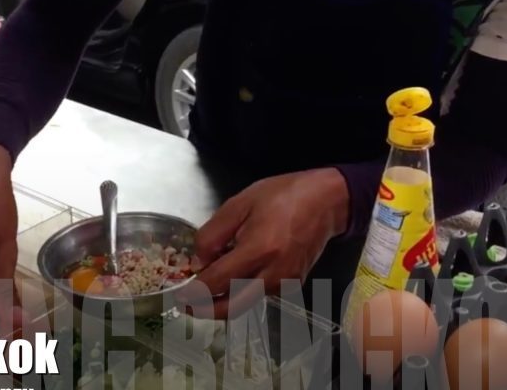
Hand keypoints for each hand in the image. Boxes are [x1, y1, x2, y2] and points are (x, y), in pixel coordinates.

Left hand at [186, 168, 349, 317]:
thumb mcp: (238, 205)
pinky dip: (240, 293)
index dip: (194, 291)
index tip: (180, 294)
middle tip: (188, 306)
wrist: (326, 201)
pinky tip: (231, 278)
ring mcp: (285, 282)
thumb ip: (213, 234)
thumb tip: (199, 261)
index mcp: (258, 250)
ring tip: (206, 288)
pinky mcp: (292, 284)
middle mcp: (273, 273)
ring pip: (245, 304)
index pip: (217, 282)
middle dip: (206, 311)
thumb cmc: (281, 196)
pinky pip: (259, 296)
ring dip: (222, 302)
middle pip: (232, 307)